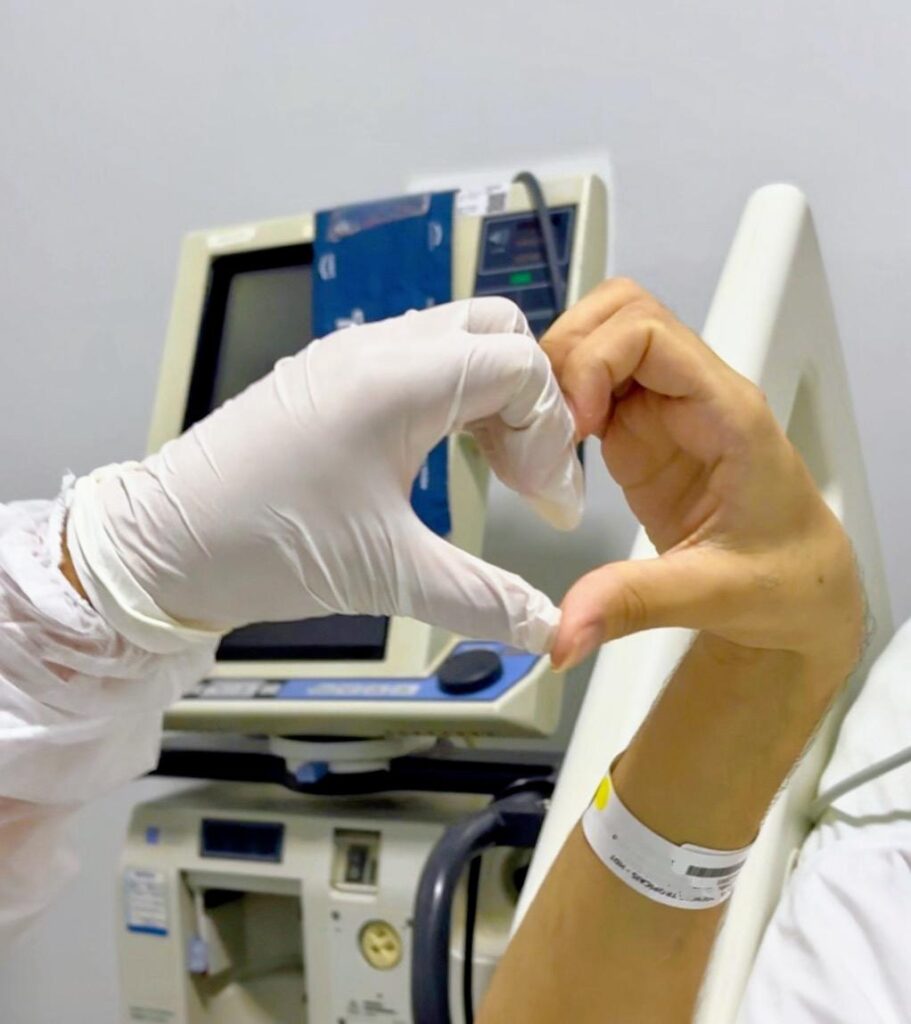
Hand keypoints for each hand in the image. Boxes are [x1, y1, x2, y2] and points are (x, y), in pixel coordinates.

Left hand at [68, 299, 582, 651]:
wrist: (162, 545)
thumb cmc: (260, 544)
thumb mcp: (387, 574)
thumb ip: (485, 600)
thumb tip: (553, 632)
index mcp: (396, 381)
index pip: (521, 365)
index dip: (551, 434)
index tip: (543, 503)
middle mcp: (375, 348)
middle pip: (497, 331)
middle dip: (531, 401)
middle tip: (528, 473)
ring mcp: (347, 354)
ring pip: (456, 338)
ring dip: (491, 395)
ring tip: (495, 466)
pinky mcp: (327, 375)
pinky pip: (415, 357)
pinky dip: (450, 395)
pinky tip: (442, 452)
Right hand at [545, 279, 863, 672]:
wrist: (798, 593)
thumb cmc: (786, 580)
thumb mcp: (713, 595)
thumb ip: (633, 603)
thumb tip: (564, 630)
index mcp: (728, 413)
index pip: (650, 331)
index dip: (595, 361)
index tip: (572, 421)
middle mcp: (693, 398)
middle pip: (618, 314)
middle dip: (565, 353)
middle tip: (543, 418)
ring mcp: (662, 413)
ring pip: (598, 343)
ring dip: (556, 376)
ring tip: (539, 436)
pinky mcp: (637, 437)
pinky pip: (586, 390)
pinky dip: (554, 408)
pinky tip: (545, 453)